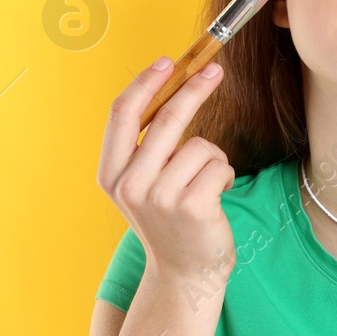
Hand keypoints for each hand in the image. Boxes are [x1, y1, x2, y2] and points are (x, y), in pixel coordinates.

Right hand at [98, 57, 235, 283]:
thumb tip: (172, 88)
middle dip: (194, 89)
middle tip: (215, 71)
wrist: (186, 273)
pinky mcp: (192, 206)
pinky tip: (216, 198)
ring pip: (201, 146)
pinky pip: (220, 166)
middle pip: (165, 119)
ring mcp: (160, 197)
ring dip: (214, 159)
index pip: (121, 114)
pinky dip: (225, 176)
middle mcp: (130, 184)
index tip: (168, 62)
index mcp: (111, 173)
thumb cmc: (171, 220)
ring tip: (206, 184)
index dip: (145, 83)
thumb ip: (148, 146)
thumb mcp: (145, 183)